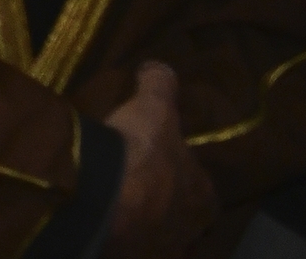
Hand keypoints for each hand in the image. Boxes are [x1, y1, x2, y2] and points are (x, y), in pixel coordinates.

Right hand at [101, 62, 217, 258]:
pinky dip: (124, 244)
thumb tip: (161, 66)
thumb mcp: (151, 108)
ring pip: (158, 240)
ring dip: (144, 228)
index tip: (165, 167)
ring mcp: (162, 252)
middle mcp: (190, 231)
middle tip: (139, 191)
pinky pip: (133, 252)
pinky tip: (106, 231)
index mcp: (204, 196)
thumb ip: (160, 86)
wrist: (102, 199)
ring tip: (117, 212)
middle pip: (180, 219)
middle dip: (165, 208)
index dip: (186, 178)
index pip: (203, 189)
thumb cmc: (138, 153)